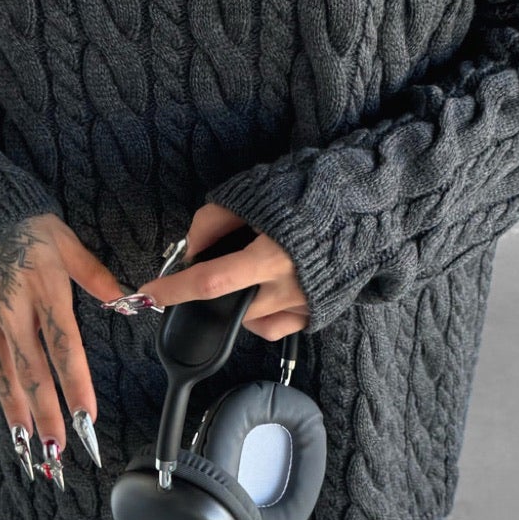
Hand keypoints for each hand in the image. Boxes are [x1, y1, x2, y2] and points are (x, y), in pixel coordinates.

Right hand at [0, 212, 129, 478]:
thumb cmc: (26, 225)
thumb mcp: (68, 244)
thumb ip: (96, 277)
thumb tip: (128, 301)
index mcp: (46, 296)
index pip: (65, 350)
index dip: (76, 386)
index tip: (87, 418)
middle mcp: (14, 314)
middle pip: (33, 373)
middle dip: (46, 414)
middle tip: (56, 449)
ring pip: (2, 373)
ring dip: (14, 410)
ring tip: (24, 442)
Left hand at [131, 203, 310, 340]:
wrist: (370, 203)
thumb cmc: (313, 191)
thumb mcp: (257, 192)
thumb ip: (216, 219)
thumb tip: (193, 248)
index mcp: (272, 254)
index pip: (211, 281)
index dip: (175, 290)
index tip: (149, 294)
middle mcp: (289, 287)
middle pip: (230, 307)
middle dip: (211, 294)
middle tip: (216, 268)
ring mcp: (306, 305)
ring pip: (253, 321)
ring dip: (239, 302)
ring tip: (249, 273)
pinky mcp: (319, 313)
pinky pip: (278, 328)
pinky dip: (262, 317)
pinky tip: (265, 293)